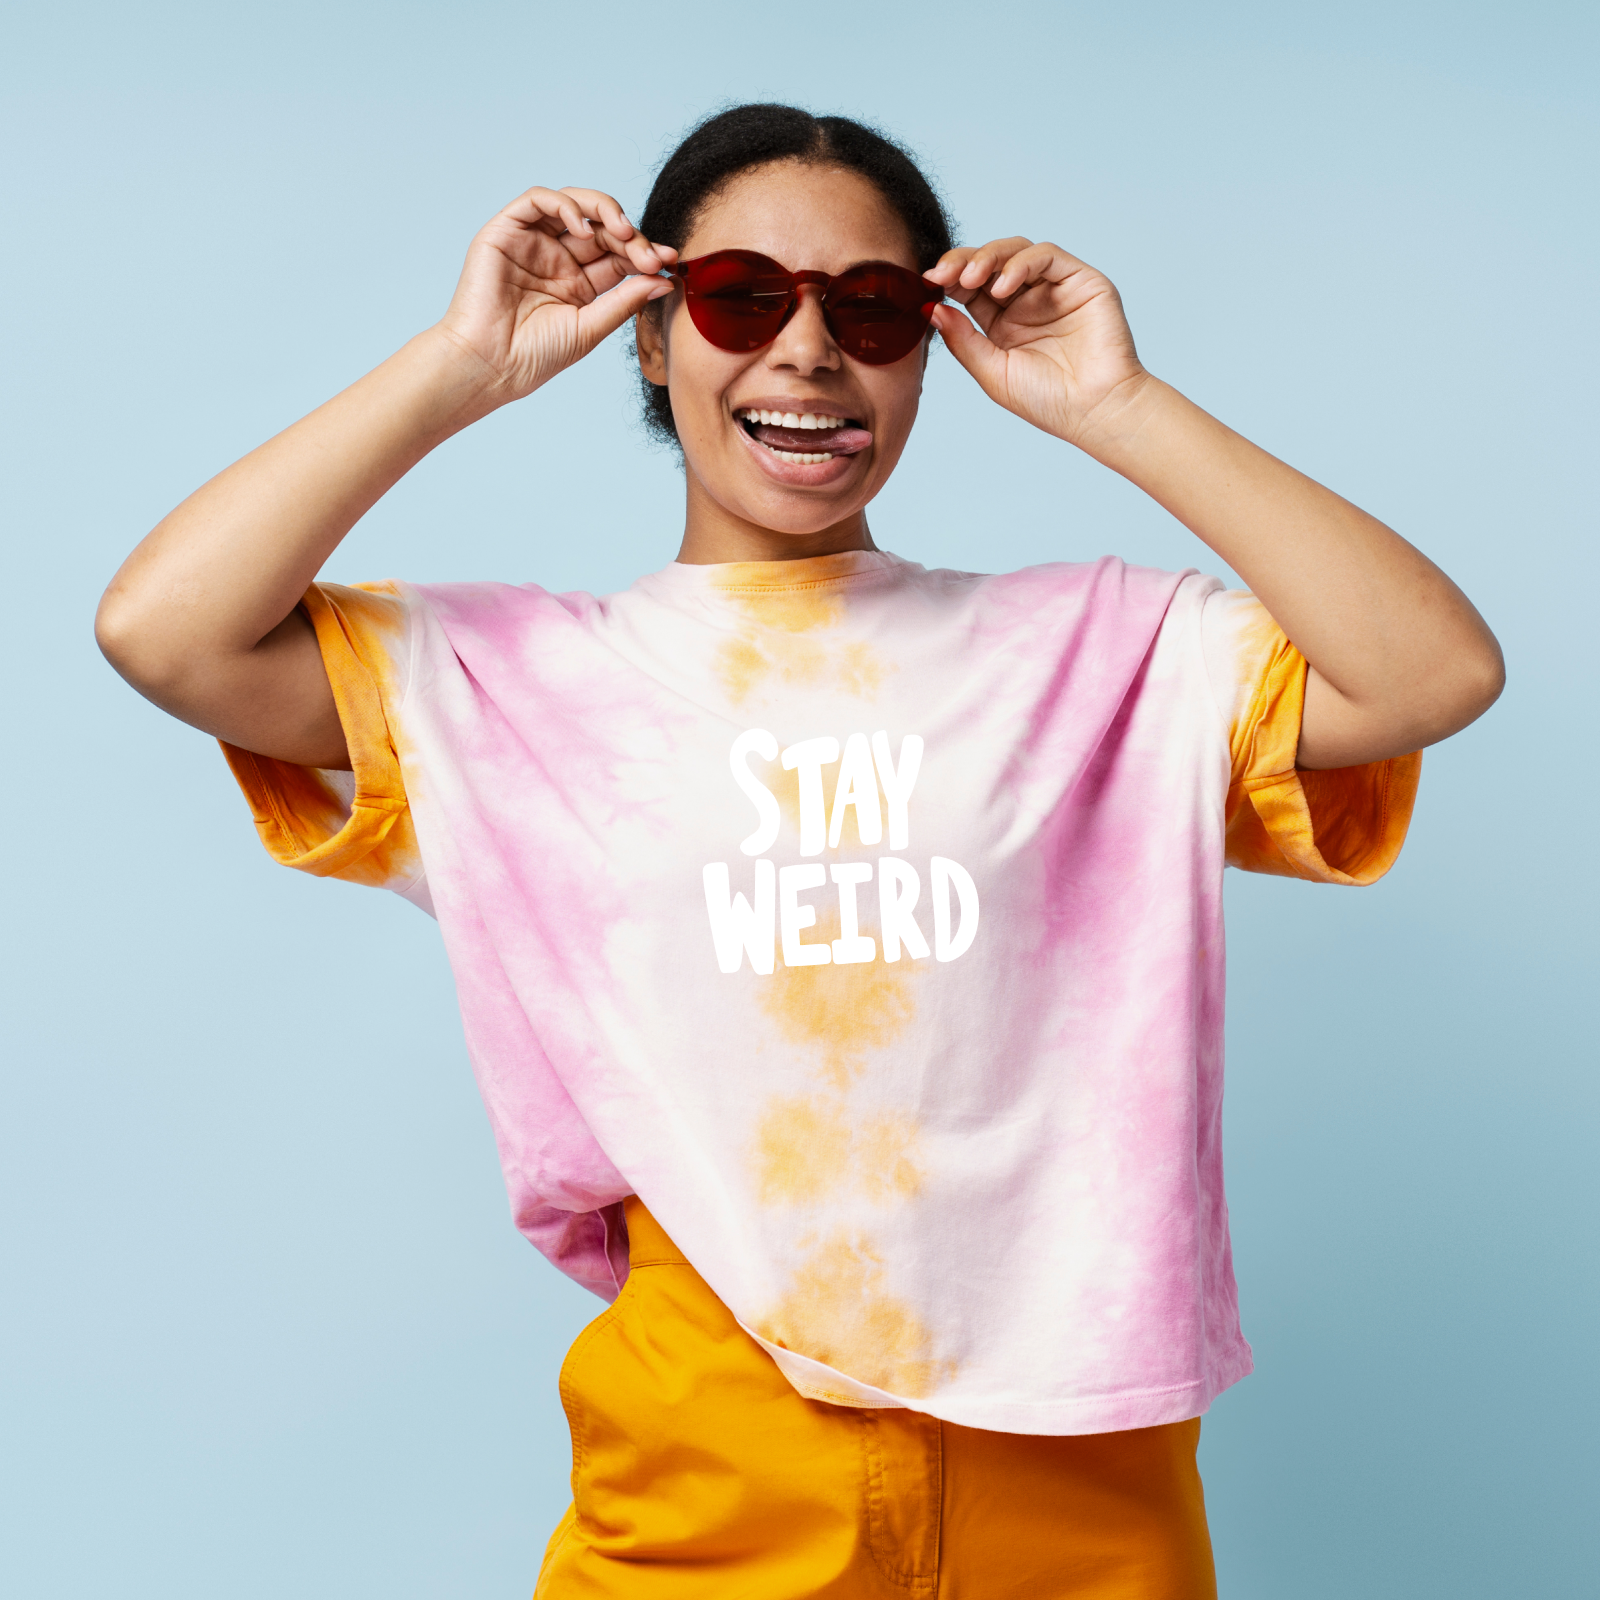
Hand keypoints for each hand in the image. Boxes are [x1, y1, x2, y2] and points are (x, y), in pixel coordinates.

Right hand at [434, 185, 675, 404]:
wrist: (491, 366)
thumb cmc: (536, 356)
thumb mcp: (591, 328)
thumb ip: (625, 301)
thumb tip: (666, 280)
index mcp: (579, 283)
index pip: (618, 255)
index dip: (644, 252)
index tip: (669, 262)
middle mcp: (557, 258)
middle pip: (602, 228)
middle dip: (631, 236)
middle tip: (650, 254)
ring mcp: (532, 242)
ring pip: (574, 205)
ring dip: (604, 211)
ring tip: (623, 232)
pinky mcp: (506, 231)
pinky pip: (537, 200)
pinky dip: (564, 205)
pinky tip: (583, 228)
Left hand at [925, 239, 1146, 450]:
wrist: (1094, 410)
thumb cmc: (1047, 401)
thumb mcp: (993, 372)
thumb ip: (963, 340)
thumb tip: (931, 308)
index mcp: (1002, 322)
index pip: (969, 288)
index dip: (947, 280)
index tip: (925, 284)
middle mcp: (1027, 300)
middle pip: (988, 263)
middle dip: (960, 263)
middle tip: (940, 275)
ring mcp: (1053, 287)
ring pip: (1015, 251)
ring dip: (987, 258)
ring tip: (969, 279)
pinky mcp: (1080, 279)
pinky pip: (1046, 255)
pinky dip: (1020, 264)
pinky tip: (1002, 287)